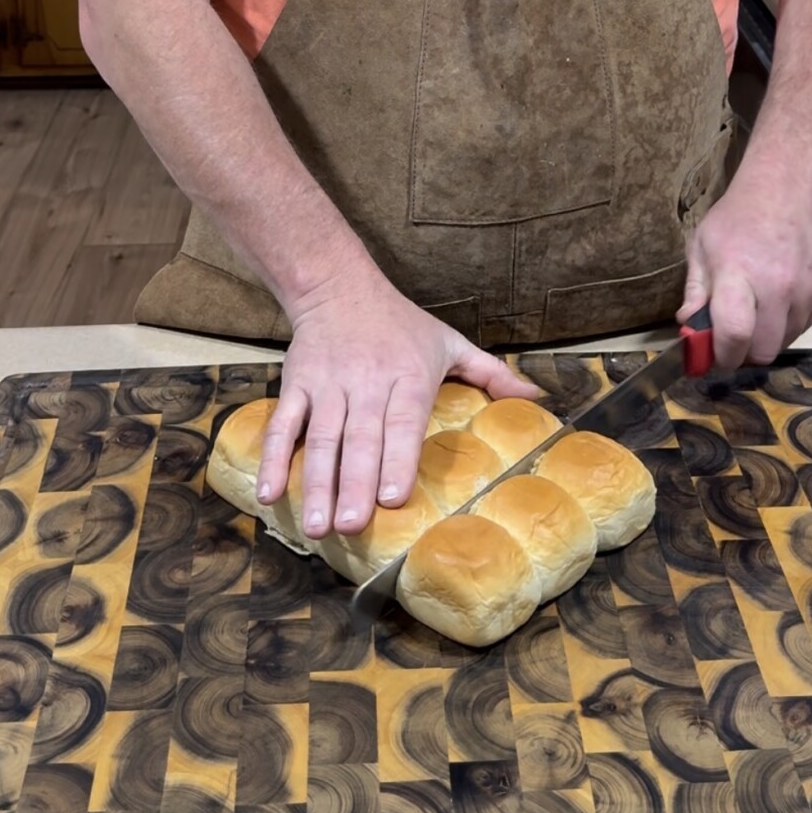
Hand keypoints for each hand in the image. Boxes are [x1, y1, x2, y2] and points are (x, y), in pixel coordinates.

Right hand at [255, 264, 542, 536]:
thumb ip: (492, 373)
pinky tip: (272, 493)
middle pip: (360, 438)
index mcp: (408, 375)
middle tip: (353, 527)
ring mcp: (327, 385)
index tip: (394, 498)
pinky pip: (282, 425)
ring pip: (320, 439)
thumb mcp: (450, 342)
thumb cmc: (401, 323)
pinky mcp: (296, 384)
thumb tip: (539, 397)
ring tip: (319, 526)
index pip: (403, 420)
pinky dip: (274, 459)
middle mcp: (366, 382)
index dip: (398, 458)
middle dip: (355, 484)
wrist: (338, 285)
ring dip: (317, 483)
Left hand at [677, 158, 811, 369]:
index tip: (714, 356)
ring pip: (785, 342)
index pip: (735, 334)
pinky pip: (804, 326)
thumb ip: (696, 291)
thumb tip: (689, 327)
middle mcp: (778, 287)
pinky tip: (780, 296)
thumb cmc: (739, 216)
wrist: (790, 188)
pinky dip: (788, 322)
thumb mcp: (702, 245)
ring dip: (767, 336)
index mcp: (739, 273)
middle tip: (735, 337)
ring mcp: (807, 292)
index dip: (722, 355)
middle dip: (745, 353)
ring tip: (758, 307)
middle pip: (763, 351)